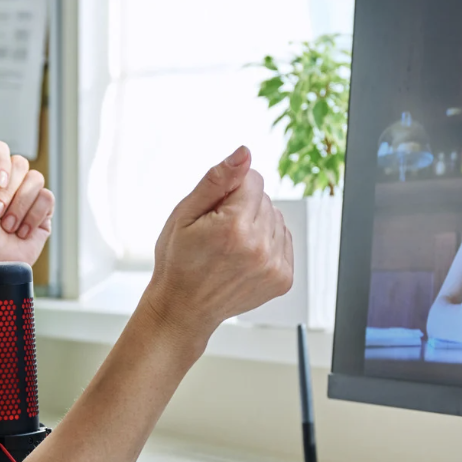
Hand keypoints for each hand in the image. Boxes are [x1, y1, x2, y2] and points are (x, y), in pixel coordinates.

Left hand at [0, 117, 54, 266]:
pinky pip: (48, 198)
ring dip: (19, 208)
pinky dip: (33, 217)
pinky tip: (22, 231)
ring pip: (36, 180)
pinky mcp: (43, 211)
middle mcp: (8, 181)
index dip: (0, 166)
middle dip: (8, 193)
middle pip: (21, 163)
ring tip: (8, 226)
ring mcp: (27, 195)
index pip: (1, 149)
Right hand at [142, 146, 292, 343]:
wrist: (183, 308)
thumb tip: (245, 153)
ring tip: (231, 247)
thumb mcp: (185, 214)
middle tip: (218, 234)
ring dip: (257, 225)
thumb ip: (217, 180)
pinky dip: (266, 243)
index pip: (253, 179)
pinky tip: (244, 257)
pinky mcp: (283, 278)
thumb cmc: (178, 261)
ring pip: (276, 218)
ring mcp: (274, 266)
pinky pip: (284, 240)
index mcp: (235, 227)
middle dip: (243, 208)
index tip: (213, 213)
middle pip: (266, 199)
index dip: (230, 191)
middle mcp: (260, 247)